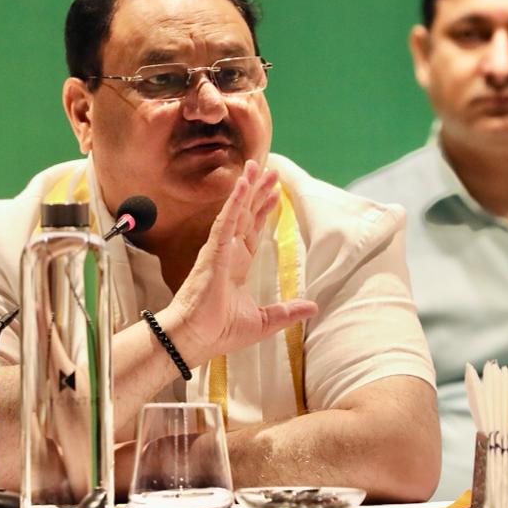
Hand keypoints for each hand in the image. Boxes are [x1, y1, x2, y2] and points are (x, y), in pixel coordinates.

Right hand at [160, 160, 318, 367]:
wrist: (194, 339)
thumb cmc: (218, 332)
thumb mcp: (263, 321)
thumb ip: (287, 311)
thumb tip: (313, 307)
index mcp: (236, 267)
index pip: (251, 231)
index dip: (262, 211)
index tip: (275, 194)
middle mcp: (227, 254)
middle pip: (245, 215)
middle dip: (258, 192)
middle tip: (270, 171)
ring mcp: (218, 250)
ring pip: (235, 212)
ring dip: (247, 189)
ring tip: (257, 167)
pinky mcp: (213, 252)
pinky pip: (225, 221)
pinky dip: (234, 202)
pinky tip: (243, 185)